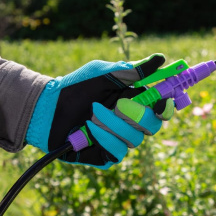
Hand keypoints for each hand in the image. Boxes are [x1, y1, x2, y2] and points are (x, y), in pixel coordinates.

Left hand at [25, 54, 174, 168]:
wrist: (48, 107)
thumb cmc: (76, 87)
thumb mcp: (105, 73)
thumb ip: (133, 70)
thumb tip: (161, 59)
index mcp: (134, 102)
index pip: (161, 108)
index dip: (167, 106)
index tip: (164, 101)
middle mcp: (130, 122)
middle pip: (153, 126)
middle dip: (139, 115)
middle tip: (121, 104)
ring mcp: (118, 140)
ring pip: (135, 138)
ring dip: (113, 123)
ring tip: (93, 112)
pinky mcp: (105, 155)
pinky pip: (118, 151)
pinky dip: (104, 138)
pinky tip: (89, 129)